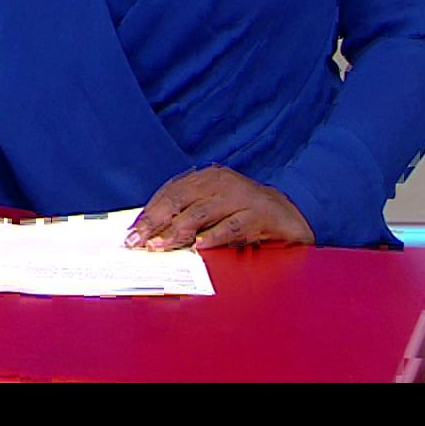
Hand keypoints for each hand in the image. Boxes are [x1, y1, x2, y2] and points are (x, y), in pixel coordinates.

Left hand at [124, 166, 313, 250]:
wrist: (291, 217)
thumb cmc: (245, 216)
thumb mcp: (214, 212)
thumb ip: (188, 217)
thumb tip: (151, 235)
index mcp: (207, 178)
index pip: (171, 192)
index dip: (150, 212)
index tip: (132, 232)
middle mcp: (222, 182)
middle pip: (181, 199)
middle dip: (157, 222)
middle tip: (140, 242)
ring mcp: (242, 196)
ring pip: (202, 212)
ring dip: (178, 231)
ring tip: (161, 246)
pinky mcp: (260, 214)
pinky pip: (233, 225)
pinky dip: (214, 236)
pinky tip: (200, 246)